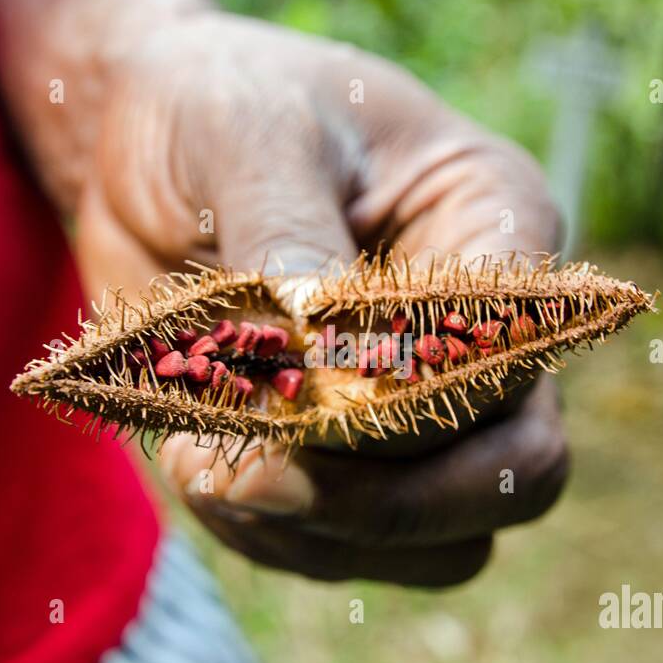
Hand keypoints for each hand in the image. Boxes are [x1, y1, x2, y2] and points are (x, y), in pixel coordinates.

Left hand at [73, 13, 566, 584]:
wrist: (145, 145)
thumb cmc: (218, 110)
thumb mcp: (249, 136)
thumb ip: (289, 239)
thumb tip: (317, 361)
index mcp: (499, 228)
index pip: (506, 354)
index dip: (410, 399)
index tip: (287, 394)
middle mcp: (486, 335)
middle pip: (516, 474)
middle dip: (388, 501)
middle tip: (254, 477)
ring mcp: (429, 411)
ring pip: (442, 542)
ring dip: (322, 531)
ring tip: (203, 466)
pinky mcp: (355, 465)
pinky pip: (351, 551)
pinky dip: (276, 537)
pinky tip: (198, 469)